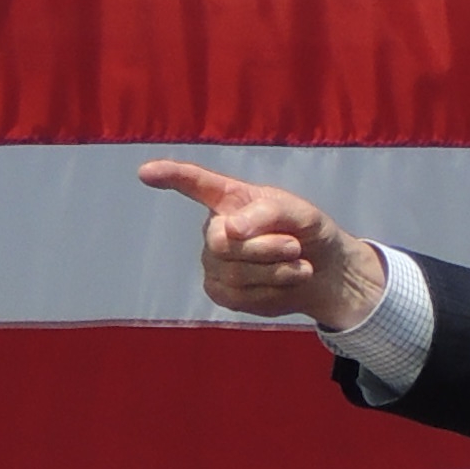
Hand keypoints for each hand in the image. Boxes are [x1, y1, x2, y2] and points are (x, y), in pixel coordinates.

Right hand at [138, 160, 386, 334]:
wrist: (323, 270)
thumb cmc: (306, 231)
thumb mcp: (298, 212)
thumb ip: (266, 213)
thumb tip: (230, 229)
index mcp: (226, 197)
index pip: (192, 182)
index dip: (169, 176)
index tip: (146, 172)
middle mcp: (213, 229)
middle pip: (222, 243)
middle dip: (264, 248)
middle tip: (294, 246)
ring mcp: (213, 263)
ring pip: (235, 273)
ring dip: (276, 270)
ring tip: (300, 264)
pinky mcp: (221, 293)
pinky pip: (241, 296)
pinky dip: (272, 291)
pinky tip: (286, 282)